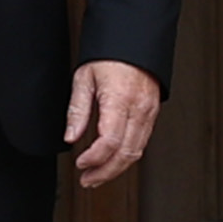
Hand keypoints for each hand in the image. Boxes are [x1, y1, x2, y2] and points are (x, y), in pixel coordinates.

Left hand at [62, 60, 162, 188]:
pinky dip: (127, 157)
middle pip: (126, 154)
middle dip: (105, 172)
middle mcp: (139, 109)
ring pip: (136, 152)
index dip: (95, 158)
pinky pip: (142, 142)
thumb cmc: (108, 55)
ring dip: (116, 169)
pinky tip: (113, 162)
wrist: (134, 41)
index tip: (80, 164)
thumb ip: (77, 110)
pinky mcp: (152, 114)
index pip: (110, 141)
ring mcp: (149, 113)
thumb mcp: (83, 78)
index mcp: (120, 99)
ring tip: (96, 176)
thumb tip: (70, 137)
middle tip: (86, 180)